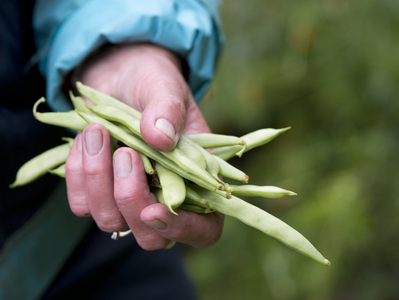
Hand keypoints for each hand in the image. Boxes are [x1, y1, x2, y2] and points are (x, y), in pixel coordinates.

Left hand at [65, 43, 223, 249]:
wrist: (120, 73)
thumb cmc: (153, 81)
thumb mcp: (166, 86)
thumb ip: (168, 110)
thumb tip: (161, 139)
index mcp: (197, 180)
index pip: (204, 229)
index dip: (184, 229)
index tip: (155, 209)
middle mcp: (165, 197)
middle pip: (151, 237)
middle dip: (131, 200)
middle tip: (126, 153)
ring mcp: (130, 198)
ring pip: (111, 221)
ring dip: (98, 180)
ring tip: (98, 132)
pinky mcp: (98, 191)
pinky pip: (81, 203)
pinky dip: (77, 172)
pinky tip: (85, 138)